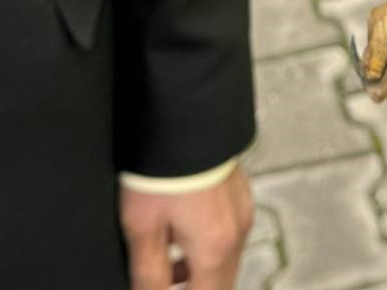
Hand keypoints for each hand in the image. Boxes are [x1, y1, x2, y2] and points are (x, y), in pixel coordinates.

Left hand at [120, 164, 252, 289]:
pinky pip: (228, 229)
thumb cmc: (163, 168)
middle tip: (163, 282)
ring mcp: (243, 207)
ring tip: (165, 260)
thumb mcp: (143, 228)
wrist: (185, 114)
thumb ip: (148, 274)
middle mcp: (238, 231)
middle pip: (221, 282)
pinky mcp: (240, 189)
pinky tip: (180, 229)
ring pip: (225, 256)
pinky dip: (207, 242)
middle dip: (193, 287)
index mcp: (215, 248)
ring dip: (199, 268)